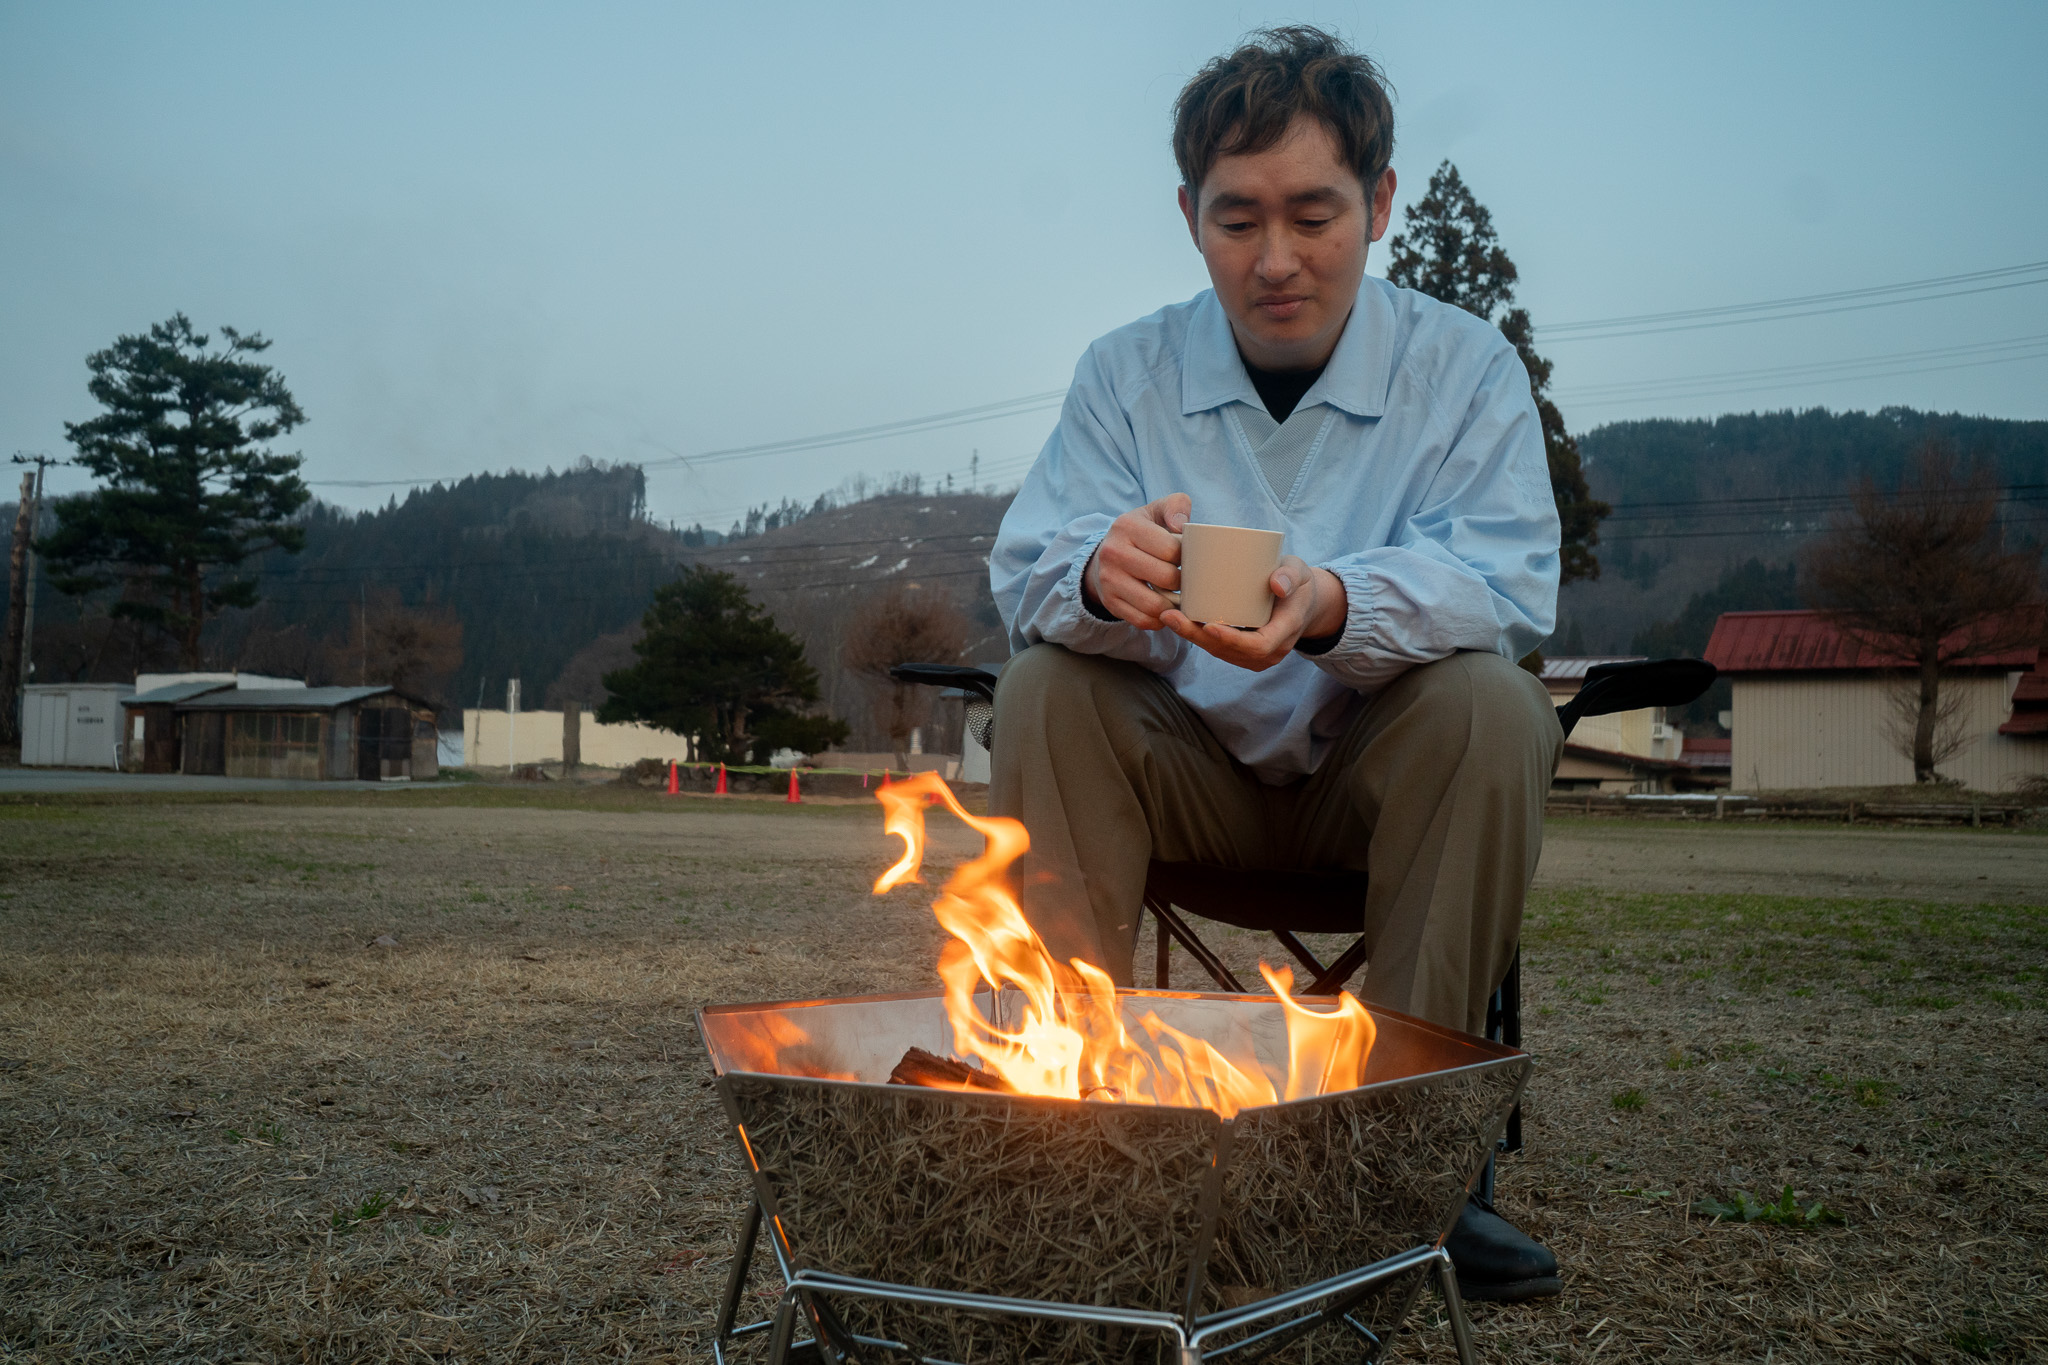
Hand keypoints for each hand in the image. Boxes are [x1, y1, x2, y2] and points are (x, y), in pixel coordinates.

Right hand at [1083, 492, 1190, 629]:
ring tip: (1180, 596)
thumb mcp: (1156, 510)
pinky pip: (1143, 620)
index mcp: (1127, 526)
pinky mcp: (1110, 602)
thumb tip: (1181, 525)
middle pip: (1165, 578)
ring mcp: (1109, 580)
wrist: (1105, 554)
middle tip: (1187, 579)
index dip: (1186, 557)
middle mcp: (1113, 552)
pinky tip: (1166, 608)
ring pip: (1155, 605)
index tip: (1186, 558)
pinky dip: (1160, 619)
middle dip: (1183, 582)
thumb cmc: (1142, 532)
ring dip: (1174, 605)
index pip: (1171, 549)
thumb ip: (1176, 506)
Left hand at [1161, 555, 1347, 671]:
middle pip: (1230, 651)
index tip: (1208, 625)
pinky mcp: (1244, 654)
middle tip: (1171, 616)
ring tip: (1169, 617)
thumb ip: (1290, 574)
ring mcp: (1257, 657)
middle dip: (1198, 636)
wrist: (1303, 603)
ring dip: (1193, 637)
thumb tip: (1277, 584)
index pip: (1258, 645)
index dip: (1232, 639)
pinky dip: (1198, 637)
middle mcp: (1271, 651)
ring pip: (1220, 652)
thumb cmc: (1299, 584)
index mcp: (1286, 632)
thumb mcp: (1300, 572)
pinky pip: (1219, 649)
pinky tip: (1178, 622)